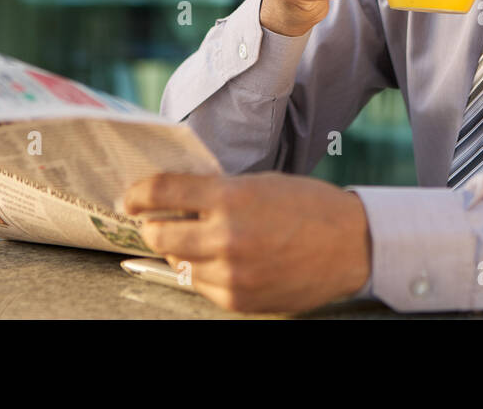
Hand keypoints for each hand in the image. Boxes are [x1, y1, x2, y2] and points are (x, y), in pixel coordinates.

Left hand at [122, 172, 371, 312]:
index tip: (131, 197)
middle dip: (154, 224)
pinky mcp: (237, 299)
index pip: (162, 191)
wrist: (351, 246)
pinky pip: (200, 285)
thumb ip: (218, 192)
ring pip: (177, 262)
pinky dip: (202, 271)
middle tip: (158, 219)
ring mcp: (231, 273)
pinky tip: (220, 258)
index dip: (138, 193)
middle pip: (158, 233)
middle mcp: (226, 236)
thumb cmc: (310, 207)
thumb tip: (175, 198)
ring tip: (198, 238)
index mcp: (232, 197)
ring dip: (179, 248)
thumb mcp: (261, 184)